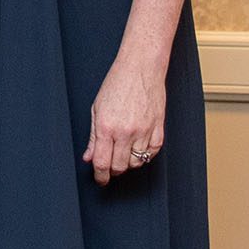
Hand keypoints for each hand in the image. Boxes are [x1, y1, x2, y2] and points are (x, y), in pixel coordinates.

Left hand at [83, 53, 165, 185]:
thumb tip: (89, 157)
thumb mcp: (96, 109)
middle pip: (120, 167)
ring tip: (122, 154)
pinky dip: (144, 155)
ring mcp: (144, 132)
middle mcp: (126, 132)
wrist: (140, 69)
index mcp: (107, 127)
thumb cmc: (116, 84)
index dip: (100, 176)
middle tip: (108, 167)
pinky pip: (152, 153)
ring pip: (137, 162)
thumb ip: (93, 137)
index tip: (100, 179)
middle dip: (112, 171)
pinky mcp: (159, 130)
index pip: (102, 162)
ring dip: (128, 163)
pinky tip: (137, 147)